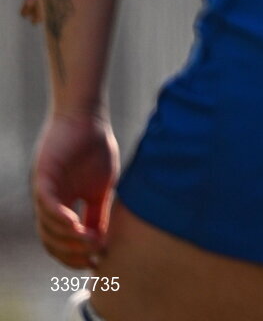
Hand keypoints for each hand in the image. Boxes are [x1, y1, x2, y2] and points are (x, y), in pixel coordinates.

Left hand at [33, 112, 117, 267]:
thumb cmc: (96, 147)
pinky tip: (75, 224)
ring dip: (69, 239)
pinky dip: (58, 218)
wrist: (88, 116)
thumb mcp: (102, 187)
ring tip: (90, 240)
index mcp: (62, 206)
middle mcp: (49, 203)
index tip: (95, 263)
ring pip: (47, 227)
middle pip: (52, 241)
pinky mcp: (43, 176)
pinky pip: (46, 204)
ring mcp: (44, 190)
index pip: (61, 242)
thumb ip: (99, 213)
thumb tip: (102, 242)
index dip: (76, 256)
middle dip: (72, 253)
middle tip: (92, 256)